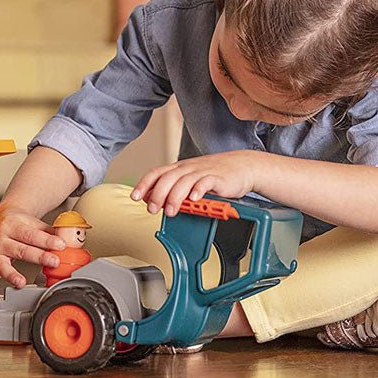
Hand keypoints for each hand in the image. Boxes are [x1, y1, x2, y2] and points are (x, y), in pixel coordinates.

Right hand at [0, 201, 66, 297]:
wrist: (4, 218)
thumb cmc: (22, 223)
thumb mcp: (37, 224)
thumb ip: (53, 233)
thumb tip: (72, 240)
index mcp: (13, 225)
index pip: (31, 234)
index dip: (47, 240)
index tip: (60, 245)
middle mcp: (1, 238)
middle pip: (20, 249)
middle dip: (38, 257)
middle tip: (54, 261)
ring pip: (1, 264)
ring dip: (11, 274)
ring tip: (21, 282)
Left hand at [130, 151, 257, 216]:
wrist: (242, 166)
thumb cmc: (215, 174)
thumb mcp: (191, 178)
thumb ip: (174, 187)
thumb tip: (154, 198)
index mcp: (180, 168)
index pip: (157, 173)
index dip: (144, 184)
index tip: (135, 197)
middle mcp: (189, 168)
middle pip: (168, 178)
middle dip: (157, 194)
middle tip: (152, 209)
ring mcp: (203, 172)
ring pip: (184, 181)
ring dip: (175, 197)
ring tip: (171, 211)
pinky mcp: (218, 178)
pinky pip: (206, 182)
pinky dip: (198, 190)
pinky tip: (194, 199)